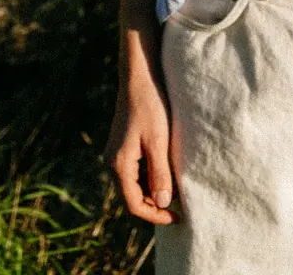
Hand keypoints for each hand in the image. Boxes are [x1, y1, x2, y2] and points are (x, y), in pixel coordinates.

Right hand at [104, 64, 178, 224]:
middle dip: (155, 205)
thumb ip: (160, 174)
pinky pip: (134, 171)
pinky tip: (166, 172)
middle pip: (132, 197)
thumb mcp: (159, 141)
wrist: (139, 76)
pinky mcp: (122, 145)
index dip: (156, 215)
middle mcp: (112, 162)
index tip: (178, 216)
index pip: (135, 204)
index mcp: (118, 165)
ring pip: (134, 185)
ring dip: (153, 191)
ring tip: (176, 191)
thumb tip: (163, 203)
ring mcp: (116, 153)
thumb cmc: (150, 105)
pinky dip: (149, 178)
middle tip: (180, 207)